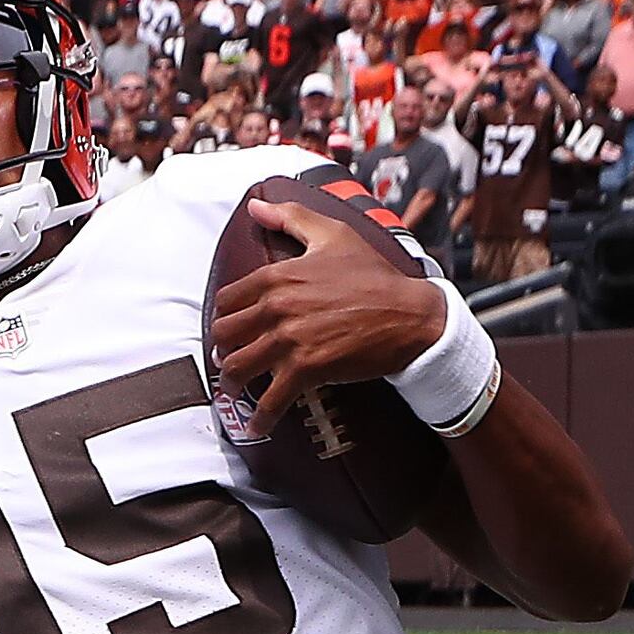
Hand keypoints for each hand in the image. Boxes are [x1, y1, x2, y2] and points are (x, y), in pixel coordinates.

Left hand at [205, 195, 447, 411]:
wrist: (410, 314)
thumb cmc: (374, 274)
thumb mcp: (333, 234)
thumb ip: (291, 218)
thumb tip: (256, 206)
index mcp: (277, 276)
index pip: (227, 300)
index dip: (225, 316)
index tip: (229, 327)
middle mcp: (277, 308)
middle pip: (225, 335)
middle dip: (223, 349)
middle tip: (229, 358)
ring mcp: (289, 341)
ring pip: (238, 367)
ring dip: (232, 382)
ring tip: (235, 389)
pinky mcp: (306, 370)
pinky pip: (270, 401)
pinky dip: (260, 418)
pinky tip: (256, 427)